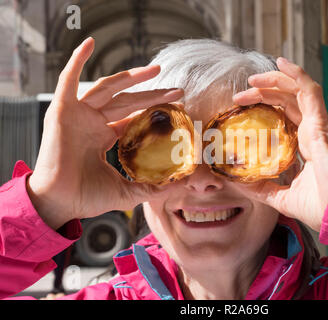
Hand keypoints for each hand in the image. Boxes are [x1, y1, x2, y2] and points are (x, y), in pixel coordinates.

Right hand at [27, 37, 183, 229]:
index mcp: (104, 137)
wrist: (59, 204)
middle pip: (127, 101)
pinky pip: (68, 79)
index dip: (154, 109)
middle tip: (178, 89)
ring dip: (131, 77)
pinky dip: (77, 60)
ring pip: (107, 88)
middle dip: (152, 93)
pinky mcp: (61, 110)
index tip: (178, 106)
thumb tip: (182, 184)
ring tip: (157, 70)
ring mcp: (77, 114)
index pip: (133, 116)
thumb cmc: (86, 198)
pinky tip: (89, 43)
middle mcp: (92, 122)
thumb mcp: (128, 191)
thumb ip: (154, 187)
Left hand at [232, 57, 327, 231]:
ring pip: (296, 92)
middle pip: (286, 103)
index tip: (242, 111)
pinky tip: (281, 64)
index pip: (284, 119)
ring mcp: (318, 126)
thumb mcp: (281, 197)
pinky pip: (309, 91)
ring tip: (251, 80)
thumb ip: (261, 189)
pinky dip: (296, 75)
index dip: (265, 110)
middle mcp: (311, 133)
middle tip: (239, 98)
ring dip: (273, 81)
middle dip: (262, 95)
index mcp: (304, 148)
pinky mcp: (321, 124)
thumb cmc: (320, 208)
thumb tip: (236, 183)